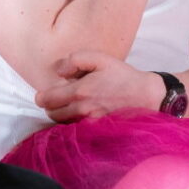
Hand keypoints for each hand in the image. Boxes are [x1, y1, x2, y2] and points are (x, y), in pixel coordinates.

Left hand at [34, 50, 163, 122]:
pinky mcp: (96, 130)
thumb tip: (58, 70)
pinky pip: (75, 129)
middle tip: (59, 97)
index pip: (47, 100)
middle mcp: (82, 110)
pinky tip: (81, 113)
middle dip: (51, 105)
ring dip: (62, 114)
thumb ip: (75, 60)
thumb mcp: (100, 58)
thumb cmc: (122, 76)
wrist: (146, 96)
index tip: (44, 93)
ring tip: (71, 104)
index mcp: (80, 92)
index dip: (42, 96)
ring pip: (62, 123)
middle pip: (52, 114)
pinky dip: (73, 122)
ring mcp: (89, 123)